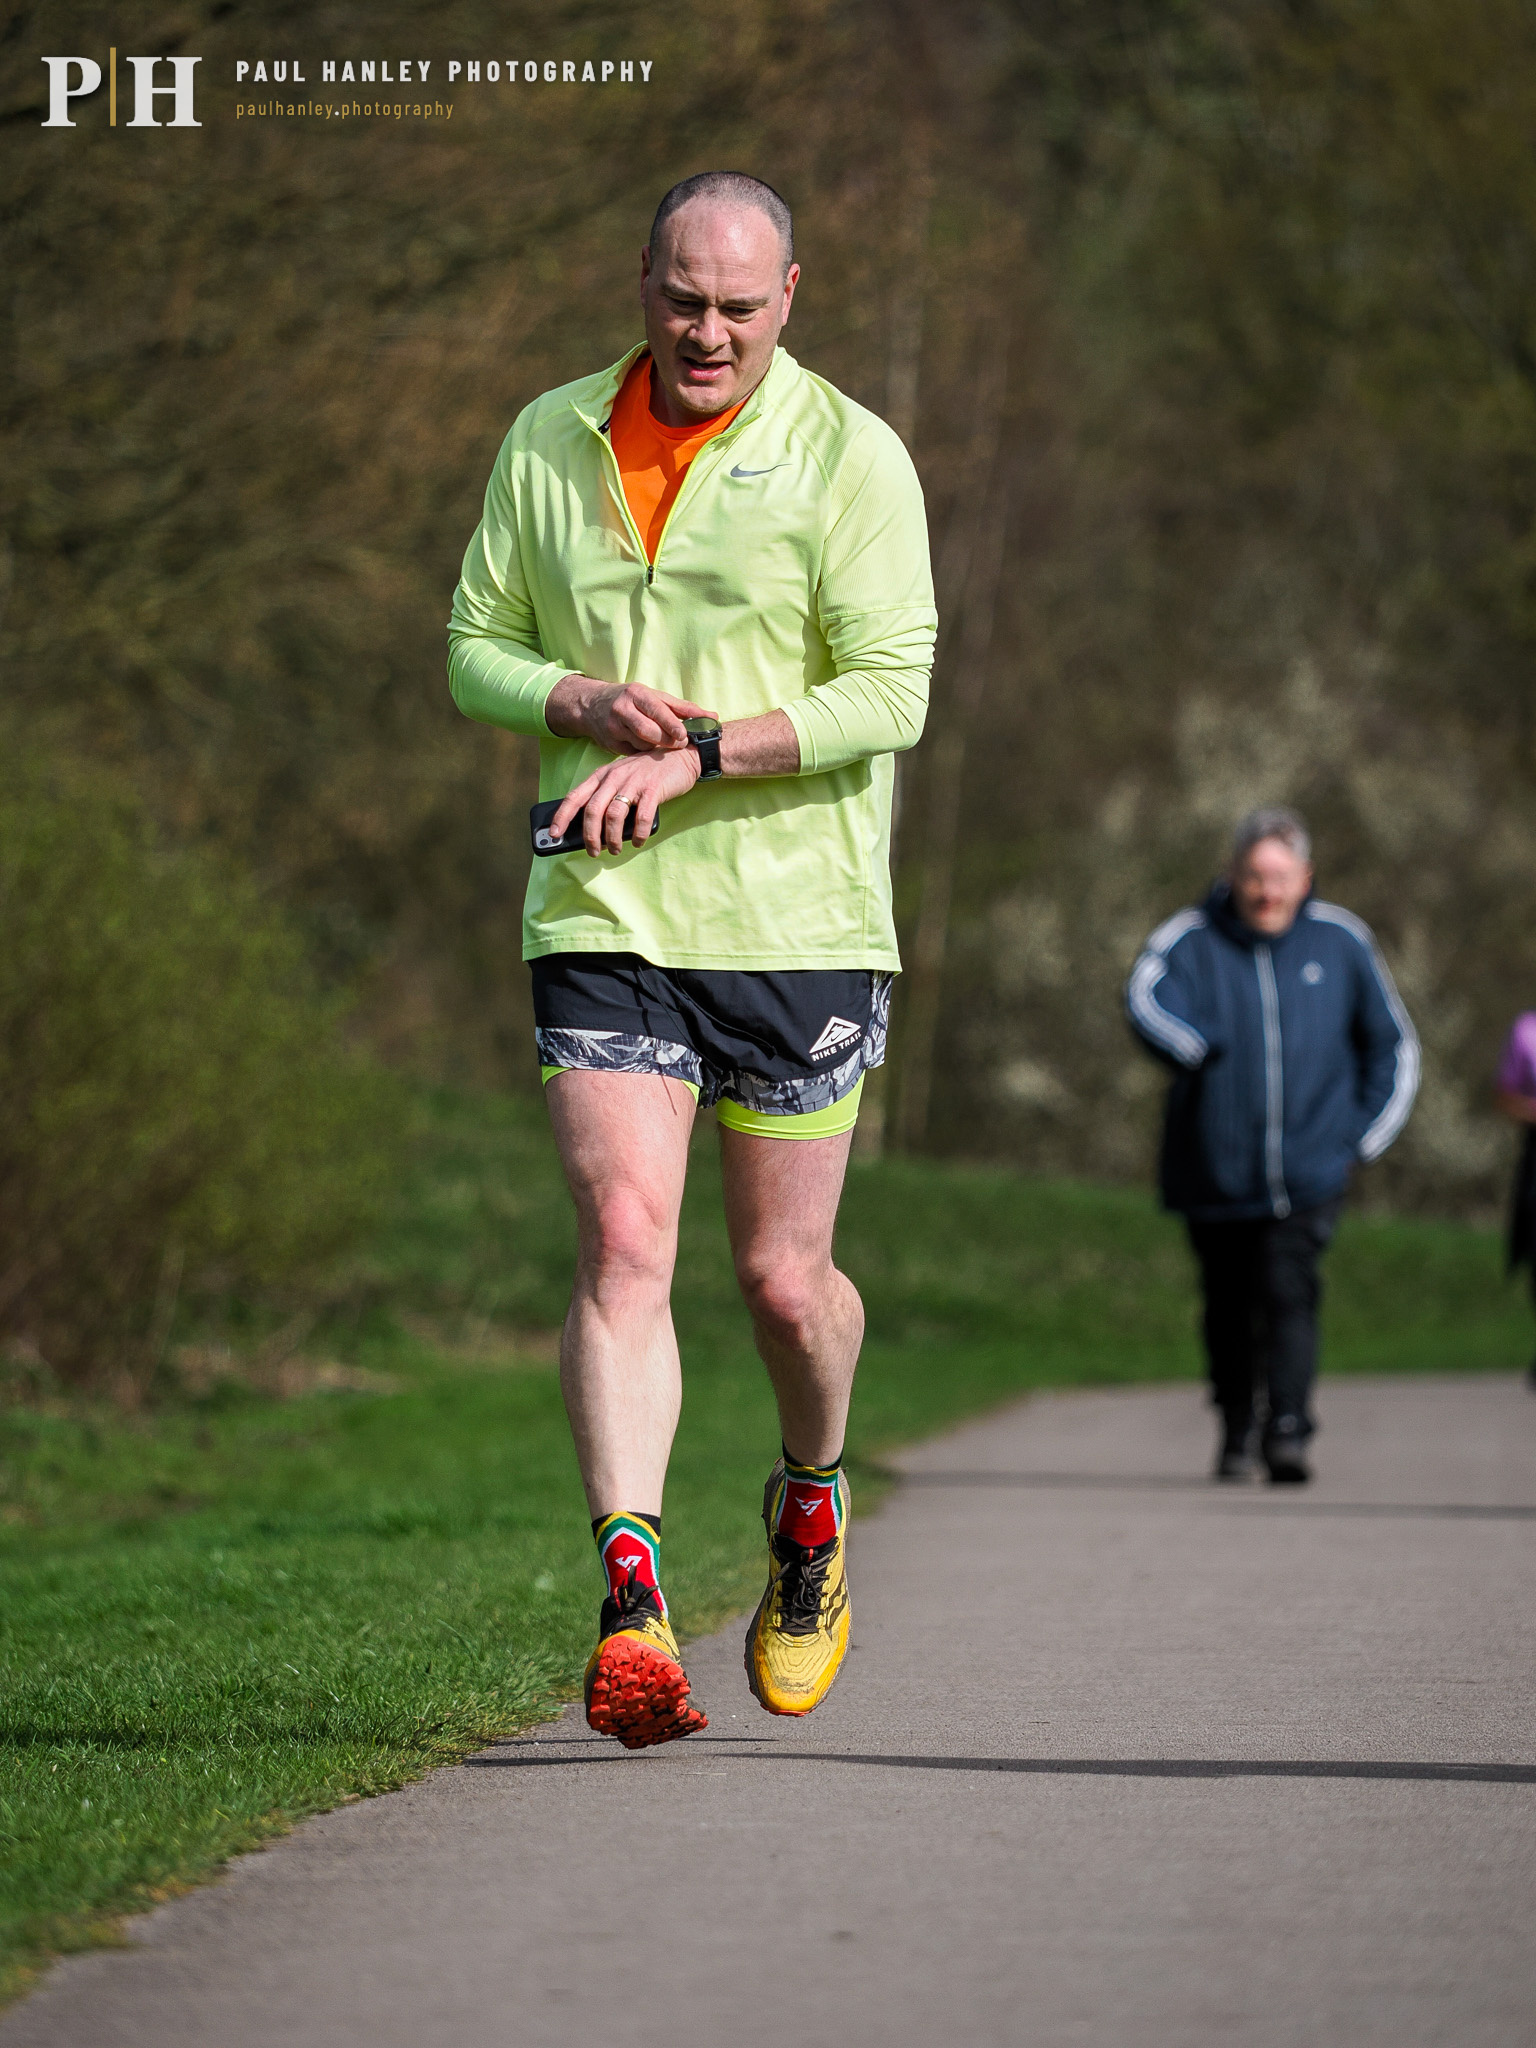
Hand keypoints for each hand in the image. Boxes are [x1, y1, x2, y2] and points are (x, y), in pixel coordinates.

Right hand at [545, 675, 716, 754]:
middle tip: (681, 744)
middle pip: (648, 731)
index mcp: (636, 694)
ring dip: (657, 748)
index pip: (656, 710)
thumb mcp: (654, 696)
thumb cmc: (632, 699)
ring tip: (667, 747)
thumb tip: (712, 717)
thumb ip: (683, 708)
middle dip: (667, 740)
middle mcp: (622, 709)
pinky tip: (652, 752)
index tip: (684, 735)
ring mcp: (614, 728)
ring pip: (642, 745)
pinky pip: (633, 754)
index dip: (671, 724)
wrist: (592, 705)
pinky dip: (645, 754)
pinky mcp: (610, 744)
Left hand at [550, 745, 702, 855]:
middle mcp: (614, 777)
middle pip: (592, 810)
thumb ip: (607, 796)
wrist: (681, 756)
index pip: (575, 796)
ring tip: (615, 849)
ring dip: (612, 838)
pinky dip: (637, 834)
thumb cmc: (648, 773)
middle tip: (593, 851)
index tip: (554, 834)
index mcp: (602, 775)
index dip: (562, 816)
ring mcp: (633, 782)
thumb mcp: (621, 778)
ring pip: (613, 816)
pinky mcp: (653, 789)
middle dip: (590, 836)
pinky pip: (641, 817)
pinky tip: (637, 841)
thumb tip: (592, 829)